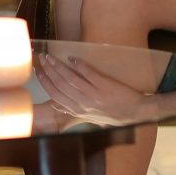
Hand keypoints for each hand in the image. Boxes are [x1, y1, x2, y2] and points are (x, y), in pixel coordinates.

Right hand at [32, 49, 156, 127]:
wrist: (137, 113)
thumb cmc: (115, 116)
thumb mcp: (91, 118)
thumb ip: (74, 112)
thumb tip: (57, 106)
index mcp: (78, 110)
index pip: (55, 95)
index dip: (45, 82)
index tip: (38, 71)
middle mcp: (83, 103)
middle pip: (59, 85)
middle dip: (48, 70)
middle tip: (42, 58)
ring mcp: (93, 94)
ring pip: (70, 79)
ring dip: (58, 66)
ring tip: (51, 56)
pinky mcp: (104, 85)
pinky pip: (87, 73)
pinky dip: (78, 65)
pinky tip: (72, 58)